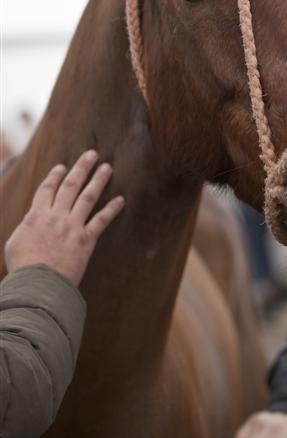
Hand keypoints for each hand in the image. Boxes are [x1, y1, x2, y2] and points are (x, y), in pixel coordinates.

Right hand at [4, 150, 124, 284]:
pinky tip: (121, 199)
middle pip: (70, 186)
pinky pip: (101, 220)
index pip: (46, 189)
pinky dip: (112, 209)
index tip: (62, 166)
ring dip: (98, 180)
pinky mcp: (85, 240)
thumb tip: (32, 222)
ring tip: (107, 167)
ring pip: (87, 197)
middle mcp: (56, 216)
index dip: (55, 176)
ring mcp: (72, 226)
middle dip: (81, 168)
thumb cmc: (23, 267)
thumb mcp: (15, 243)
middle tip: (92, 154)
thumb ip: (26, 228)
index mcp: (36, 216)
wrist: (37, 283)